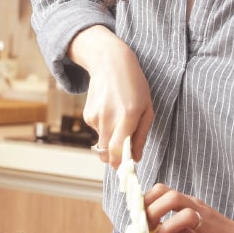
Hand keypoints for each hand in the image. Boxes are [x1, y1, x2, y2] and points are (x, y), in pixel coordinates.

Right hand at [68, 25, 153, 166]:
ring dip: (111, 140)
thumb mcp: (146, 108)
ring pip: (102, 143)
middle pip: (106, 154)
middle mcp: (108, 118)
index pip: (118, 152)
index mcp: (127, 116)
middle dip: (115, 159)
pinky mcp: (87, 115)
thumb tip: (136, 158)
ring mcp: (95, 117)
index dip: (120, 165)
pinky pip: (97, 131)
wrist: (109, 62)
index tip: (126, 170)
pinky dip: (104, 128)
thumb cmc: (134, 85)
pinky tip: (109, 111)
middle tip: (125, 154)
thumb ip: (141, 135)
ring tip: (119, 119)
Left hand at [145, 186, 233, 232]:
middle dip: (154, 210)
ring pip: (185, 216)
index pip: (165, 190)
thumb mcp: (194, 224)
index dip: (147, 199)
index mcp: (190, 203)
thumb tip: (149, 227)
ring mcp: (206, 225)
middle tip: (147, 225)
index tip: (138, 213)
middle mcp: (197, 210)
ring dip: (166, 228)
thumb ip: (175, 223)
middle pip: (173, 197)